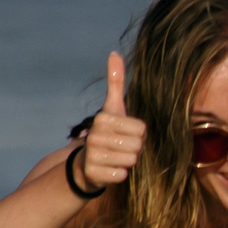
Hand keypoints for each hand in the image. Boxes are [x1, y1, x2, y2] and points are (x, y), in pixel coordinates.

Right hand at [75, 52, 145, 192]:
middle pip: (138, 145)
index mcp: (103, 118)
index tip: (124, 134)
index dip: (138, 134)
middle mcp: (94, 136)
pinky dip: (119, 175)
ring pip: (131, 160)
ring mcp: (92, 155)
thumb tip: (114, 53)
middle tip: (121, 148)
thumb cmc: (107, 133)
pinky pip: (121, 175)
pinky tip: (109, 169)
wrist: (86, 163)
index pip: (141, 129)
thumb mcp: (113, 108)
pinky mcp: (92, 174)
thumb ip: (115, 82)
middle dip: (134, 149)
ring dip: (127, 162)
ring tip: (115, 158)